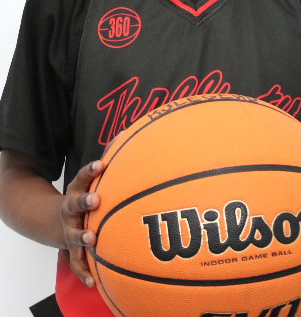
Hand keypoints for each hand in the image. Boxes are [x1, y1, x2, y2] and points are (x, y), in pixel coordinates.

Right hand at [60, 159, 104, 287]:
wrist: (58, 219)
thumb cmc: (87, 193)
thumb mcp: (92, 177)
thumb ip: (110, 156)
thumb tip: (128, 132)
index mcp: (78, 189)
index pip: (82, 177)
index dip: (90, 170)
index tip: (101, 164)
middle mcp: (71, 209)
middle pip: (75, 203)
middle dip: (84, 202)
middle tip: (96, 200)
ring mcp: (70, 230)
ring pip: (74, 234)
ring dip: (82, 237)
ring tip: (93, 239)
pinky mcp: (72, 249)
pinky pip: (77, 263)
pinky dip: (84, 272)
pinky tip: (93, 282)